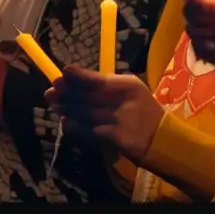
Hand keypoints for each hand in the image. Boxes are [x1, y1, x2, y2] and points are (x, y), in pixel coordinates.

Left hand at [46, 65, 164, 158]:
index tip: (63, 72)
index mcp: (129, 86)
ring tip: (55, 106)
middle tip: (50, 92)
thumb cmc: (143, 114)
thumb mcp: (131, 95)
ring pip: (87, 114)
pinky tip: (67, 123)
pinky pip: (92, 131)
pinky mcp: (119, 138)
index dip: (79, 76)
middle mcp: (126, 100)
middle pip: (89, 96)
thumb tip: (74, 82)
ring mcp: (123, 120)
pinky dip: (77, 127)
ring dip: (68, 110)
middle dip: (68, 94)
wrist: (164, 140)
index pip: (99, 79)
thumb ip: (106, 89)